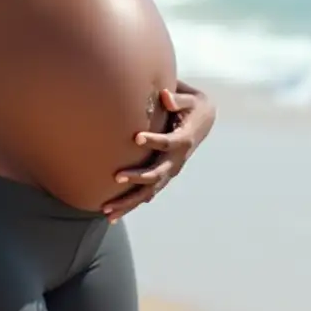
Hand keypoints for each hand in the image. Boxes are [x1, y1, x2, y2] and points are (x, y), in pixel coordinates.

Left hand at [102, 83, 216, 221]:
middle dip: (138, 177)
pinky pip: (145, 193)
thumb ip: (178, 98)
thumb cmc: (192, 106)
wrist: (203, 120)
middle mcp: (177, 160)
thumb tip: (165, 95)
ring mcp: (169, 171)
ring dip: (128, 201)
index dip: (155, 141)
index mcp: (184, 140)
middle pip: (157, 174)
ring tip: (106, 210)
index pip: (168, 143)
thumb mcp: (191, 98)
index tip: (136, 137)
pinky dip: (130, 204)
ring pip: (149, 191)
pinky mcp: (162, 175)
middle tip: (117, 177)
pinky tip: (111, 216)